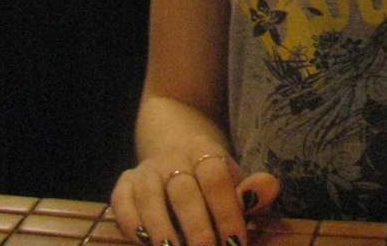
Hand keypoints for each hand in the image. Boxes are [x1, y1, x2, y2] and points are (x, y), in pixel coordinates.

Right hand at [110, 145, 279, 245]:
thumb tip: (264, 189)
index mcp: (205, 150)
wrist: (179, 158)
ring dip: (162, 228)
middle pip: (184, 190)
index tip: (235, 244)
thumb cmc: (215, 183)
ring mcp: (146, 169)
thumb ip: (255, 191)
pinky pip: (122, 200)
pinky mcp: (124, 183)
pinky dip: (131, 222)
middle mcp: (173, 156)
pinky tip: (144, 241)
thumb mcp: (237, 184)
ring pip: (151, 196)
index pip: (216, 178)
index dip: (226, 212)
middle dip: (196, 228)